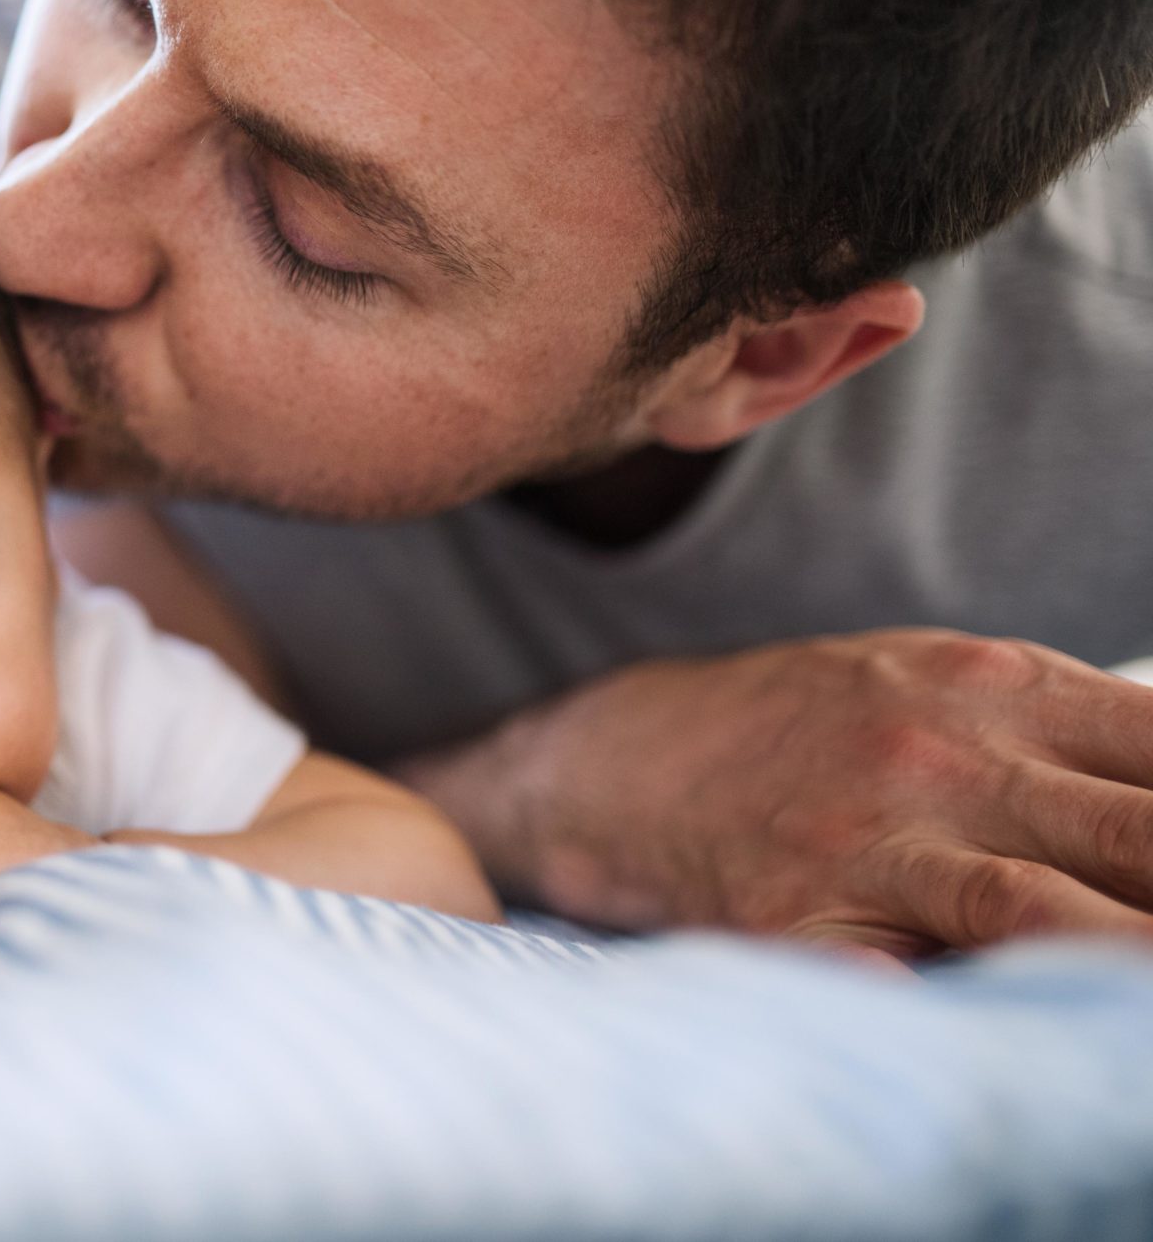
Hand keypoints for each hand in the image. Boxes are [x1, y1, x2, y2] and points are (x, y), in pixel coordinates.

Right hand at [407, 630, 1152, 957]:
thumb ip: (1077, 733)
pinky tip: (1007, 1038)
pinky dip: (962, 1015)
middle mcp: (939, 758)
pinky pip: (899, 988)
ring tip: (1146, 1008)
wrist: (620, 762)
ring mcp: (866, 847)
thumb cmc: (811, 730)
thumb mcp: (946, 683)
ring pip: (1045, 914)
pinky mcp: (799, 930)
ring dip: (1124, 959)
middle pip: (1138, 835)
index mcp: (994, 687)